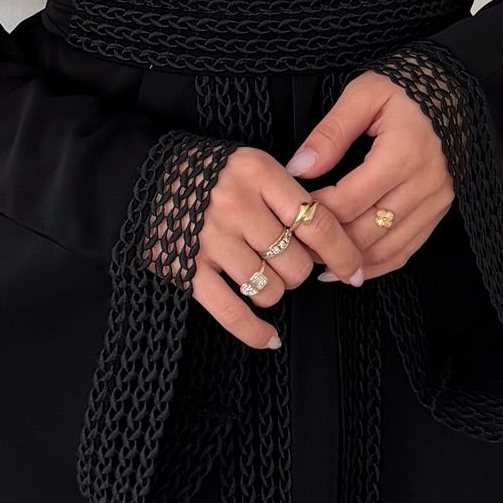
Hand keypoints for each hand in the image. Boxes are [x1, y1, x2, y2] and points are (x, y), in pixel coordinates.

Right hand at [190, 145, 365, 349]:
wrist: (147, 176)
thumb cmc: (213, 174)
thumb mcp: (253, 165)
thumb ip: (289, 194)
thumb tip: (334, 241)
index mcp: (258, 172)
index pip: (317, 222)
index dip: (343, 253)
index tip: (355, 271)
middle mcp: (236, 204)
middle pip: (296, 262)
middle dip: (301, 271)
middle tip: (289, 263)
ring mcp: (210, 239)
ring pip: (270, 289)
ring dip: (275, 291)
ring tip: (263, 277)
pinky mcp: (186, 268)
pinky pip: (232, 312)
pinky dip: (255, 332)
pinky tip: (270, 338)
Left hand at [286, 70, 454, 279]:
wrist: (450, 90)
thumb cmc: (402, 90)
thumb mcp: (363, 94)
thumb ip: (330, 133)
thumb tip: (298, 169)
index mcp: (403, 153)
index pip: (348, 201)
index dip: (315, 212)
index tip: (290, 210)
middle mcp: (424, 184)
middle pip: (366, 232)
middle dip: (327, 243)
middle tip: (294, 244)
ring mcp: (436, 201)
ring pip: (386, 249)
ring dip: (350, 262)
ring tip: (316, 261)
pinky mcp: (439, 211)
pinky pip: (406, 250)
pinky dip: (376, 265)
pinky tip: (350, 268)